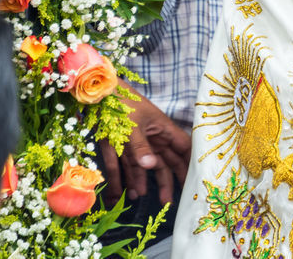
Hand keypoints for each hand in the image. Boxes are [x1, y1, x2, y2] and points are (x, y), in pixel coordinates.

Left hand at [100, 88, 189, 203]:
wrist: (98, 92)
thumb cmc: (122, 102)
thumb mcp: (132, 125)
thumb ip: (141, 146)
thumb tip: (151, 166)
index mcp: (162, 129)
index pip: (183, 148)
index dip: (190, 163)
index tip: (194, 181)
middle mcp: (151, 137)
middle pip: (164, 161)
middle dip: (167, 181)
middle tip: (168, 201)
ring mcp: (135, 142)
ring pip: (143, 166)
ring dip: (142, 182)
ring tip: (140, 198)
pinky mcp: (117, 145)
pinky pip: (121, 165)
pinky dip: (121, 178)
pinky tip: (120, 193)